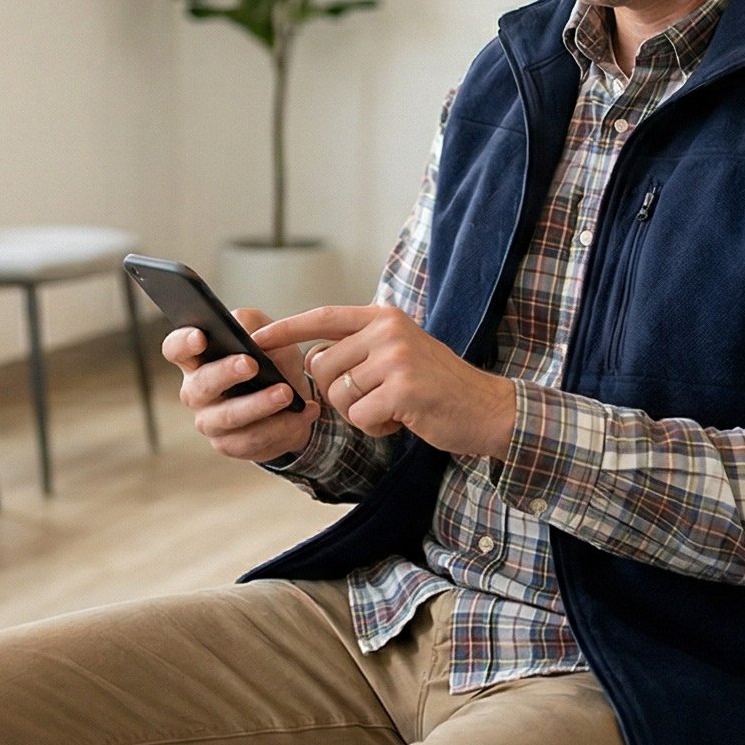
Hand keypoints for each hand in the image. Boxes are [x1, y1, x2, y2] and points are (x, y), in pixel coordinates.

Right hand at [164, 307, 315, 463]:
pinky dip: (283, 426)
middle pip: (201, 384)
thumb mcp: (269, 335)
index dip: (183, 343)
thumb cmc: (272, 362)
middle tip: (252, 364)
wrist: (293, 402)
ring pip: (229, 416)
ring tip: (286, 393)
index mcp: (197, 359)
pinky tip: (303, 413)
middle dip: (225, 374)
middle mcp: (196, 391)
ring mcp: (210, 421)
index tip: (201, 337)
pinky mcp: (229, 445)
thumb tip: (244, 328)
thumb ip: (255, 324)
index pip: (176, 348)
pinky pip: (253, 439)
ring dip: (259, 405)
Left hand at [253, 306, 516, 458]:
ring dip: (358, 413)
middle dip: (337, 394)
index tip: (256, 339)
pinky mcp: (402, 388)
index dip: (286, 329)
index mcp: (383, 317)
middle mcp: (387, 330)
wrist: (488, 409)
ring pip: (338, 394)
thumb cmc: (437, 387)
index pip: (321, 318)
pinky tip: (403, 420)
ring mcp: (396, 357)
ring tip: (394, 408)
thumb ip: (357, 350)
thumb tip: (308, 360)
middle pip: (321, 366)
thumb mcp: (397, 354)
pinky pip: (359, 416)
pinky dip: (375, 427)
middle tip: (375, 400)